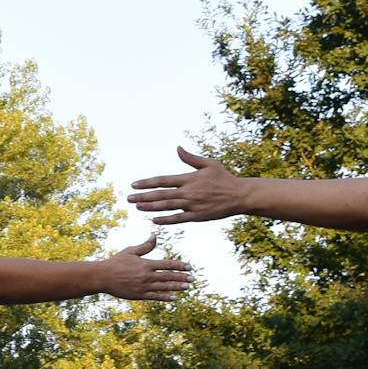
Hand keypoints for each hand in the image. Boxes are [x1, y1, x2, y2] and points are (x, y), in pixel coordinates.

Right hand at [93, 236, 192, 301]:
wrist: (103, 276)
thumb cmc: (116, 262)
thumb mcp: (130, 251)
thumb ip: (145, 246)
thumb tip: (154, 236)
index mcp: (146, 264)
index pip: (167, 264)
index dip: (180, 265)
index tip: (189, 267)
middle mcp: (147, 275)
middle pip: (169, 276)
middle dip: (182, 277)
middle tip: (193, 279)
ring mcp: (143, 286)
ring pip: (164, 287)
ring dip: (177, 287)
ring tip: (187, 287)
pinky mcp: (139, 295)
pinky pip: (155, 296)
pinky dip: (165, 297)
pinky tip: (174, 297)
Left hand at [130, 147, 251, 225]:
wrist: (239, 195)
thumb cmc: (224, 178)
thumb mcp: (209, 164)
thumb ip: (191, 158)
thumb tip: (177, 148)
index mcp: (189, 178)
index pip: (163, 180)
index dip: (147, 182)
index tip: (134, 185)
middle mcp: (188, 192)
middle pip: (160, 194)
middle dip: (143, 196)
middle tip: (128, 199)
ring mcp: (192, 205)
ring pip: (166, 207)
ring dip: (150, 207)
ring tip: (137, 207)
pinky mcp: (197, 216)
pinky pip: (178, 219)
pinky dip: (165, 220)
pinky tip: (154, 220)